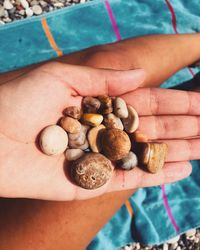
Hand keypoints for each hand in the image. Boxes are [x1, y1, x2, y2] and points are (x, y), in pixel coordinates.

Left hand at [0, 62, 194, 200]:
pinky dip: (156, 175)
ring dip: (176, 150)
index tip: (199, 100)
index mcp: (96, 104)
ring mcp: (98, 157)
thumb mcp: (61, 78)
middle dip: (182, 125)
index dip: (172, 100)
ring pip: (144, 154)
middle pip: (150, 128)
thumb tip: (142, 74)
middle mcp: (101, 130)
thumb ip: (103, 79)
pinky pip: (129, 179)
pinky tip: (183, 168)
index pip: (143, 102)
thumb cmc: (18, 101)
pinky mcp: (91, 182)